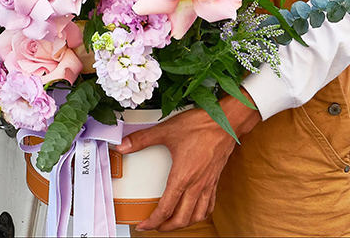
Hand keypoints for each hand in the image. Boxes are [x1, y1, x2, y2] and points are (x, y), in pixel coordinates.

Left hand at [116, 91, 260, 232]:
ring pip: (197, 215)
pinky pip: (209, 205)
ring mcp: (208, 184)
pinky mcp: (215, 179)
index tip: (143, 225)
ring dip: (184, 223)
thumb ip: (142, 139)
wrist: (227, 122)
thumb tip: (122, 145)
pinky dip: (200, 213)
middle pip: (182, 218)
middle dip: (166, 227)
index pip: (166, 209)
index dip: (153, 222)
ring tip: (173, 222)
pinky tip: (195, 210)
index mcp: (182, 177)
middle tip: (155, 226)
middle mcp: (196, 185)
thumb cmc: (200, 125)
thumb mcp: (166, 130)